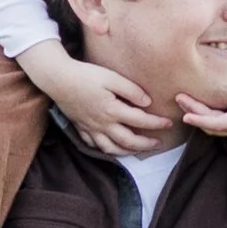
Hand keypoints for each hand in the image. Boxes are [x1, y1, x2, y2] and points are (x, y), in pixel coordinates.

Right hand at [19, 34, 173, 155]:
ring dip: (127, 152)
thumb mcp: (111, 77)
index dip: (157, 123)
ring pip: (111, 149)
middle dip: (146, 144)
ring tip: (138, 150)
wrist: (58, 79)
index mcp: (112, 110)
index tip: (168, 123)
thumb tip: (148, 102)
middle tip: (158, 144)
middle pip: (128, 141)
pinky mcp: (81, 128)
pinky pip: (95, 146)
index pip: (141, 121)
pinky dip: (106, 150)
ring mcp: (90, 129)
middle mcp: (102, 124)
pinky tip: (112, 148)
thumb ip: (131, 90)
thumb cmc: (85, 75)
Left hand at [177, 49, 226, 139]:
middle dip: (194, 114)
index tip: (186, 115)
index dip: (202, 120)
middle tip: (179, 98)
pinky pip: (215, 120)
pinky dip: (203, 113)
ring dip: (196, 113)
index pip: (220, 124)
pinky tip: (192, 101)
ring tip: (181, 99)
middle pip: (212, 125)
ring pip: (212, 124)